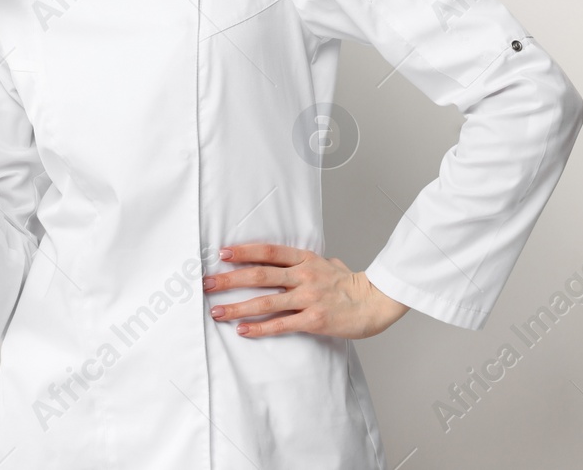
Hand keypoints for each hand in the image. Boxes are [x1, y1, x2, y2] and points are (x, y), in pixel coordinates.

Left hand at [203, 242, 410, 339]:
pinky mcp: (313, 320)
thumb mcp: (331, 263)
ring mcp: (308, 298)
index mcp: (306, 259)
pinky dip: (259, 328)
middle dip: (229, 279)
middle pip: (259, 274)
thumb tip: (302, 260)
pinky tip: (242, 330)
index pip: (268, 252)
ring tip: (216, 311)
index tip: (222, 254)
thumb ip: (312, 262)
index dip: (244, 251)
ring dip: (237, 307)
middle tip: (206, 282)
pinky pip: (280, 324)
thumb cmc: (353, 284)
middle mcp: (304, 276)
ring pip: (265, 301)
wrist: (376, 302)